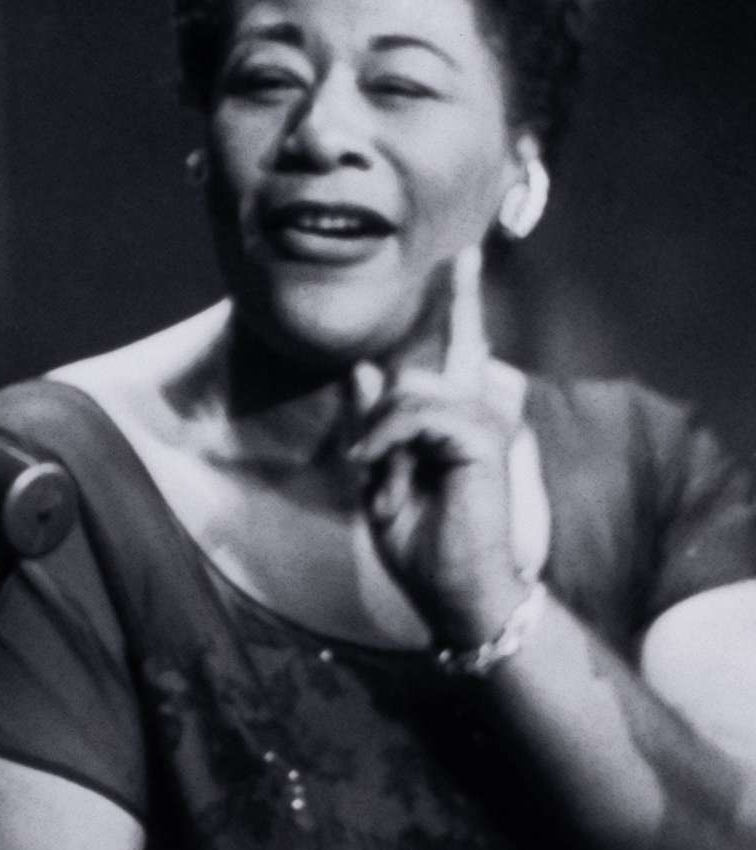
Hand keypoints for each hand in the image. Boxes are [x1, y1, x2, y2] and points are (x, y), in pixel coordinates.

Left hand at [345, 246, 534, 646]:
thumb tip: (363, 367)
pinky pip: (420, 413)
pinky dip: (388, 435)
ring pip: (415, 388)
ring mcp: (487, 426)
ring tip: (369, 464)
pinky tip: (377, 463)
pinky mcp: (483, 443)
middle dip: (458, 298)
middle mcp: (479, 414)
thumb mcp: (379, 476)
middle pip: (462, 344)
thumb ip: (372, 421)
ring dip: (380, 425)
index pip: (459, 351)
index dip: (460, 302)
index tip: (463, 256)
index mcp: (453, 421)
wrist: (457, 595)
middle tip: (462, 255)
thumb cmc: (423, 544)